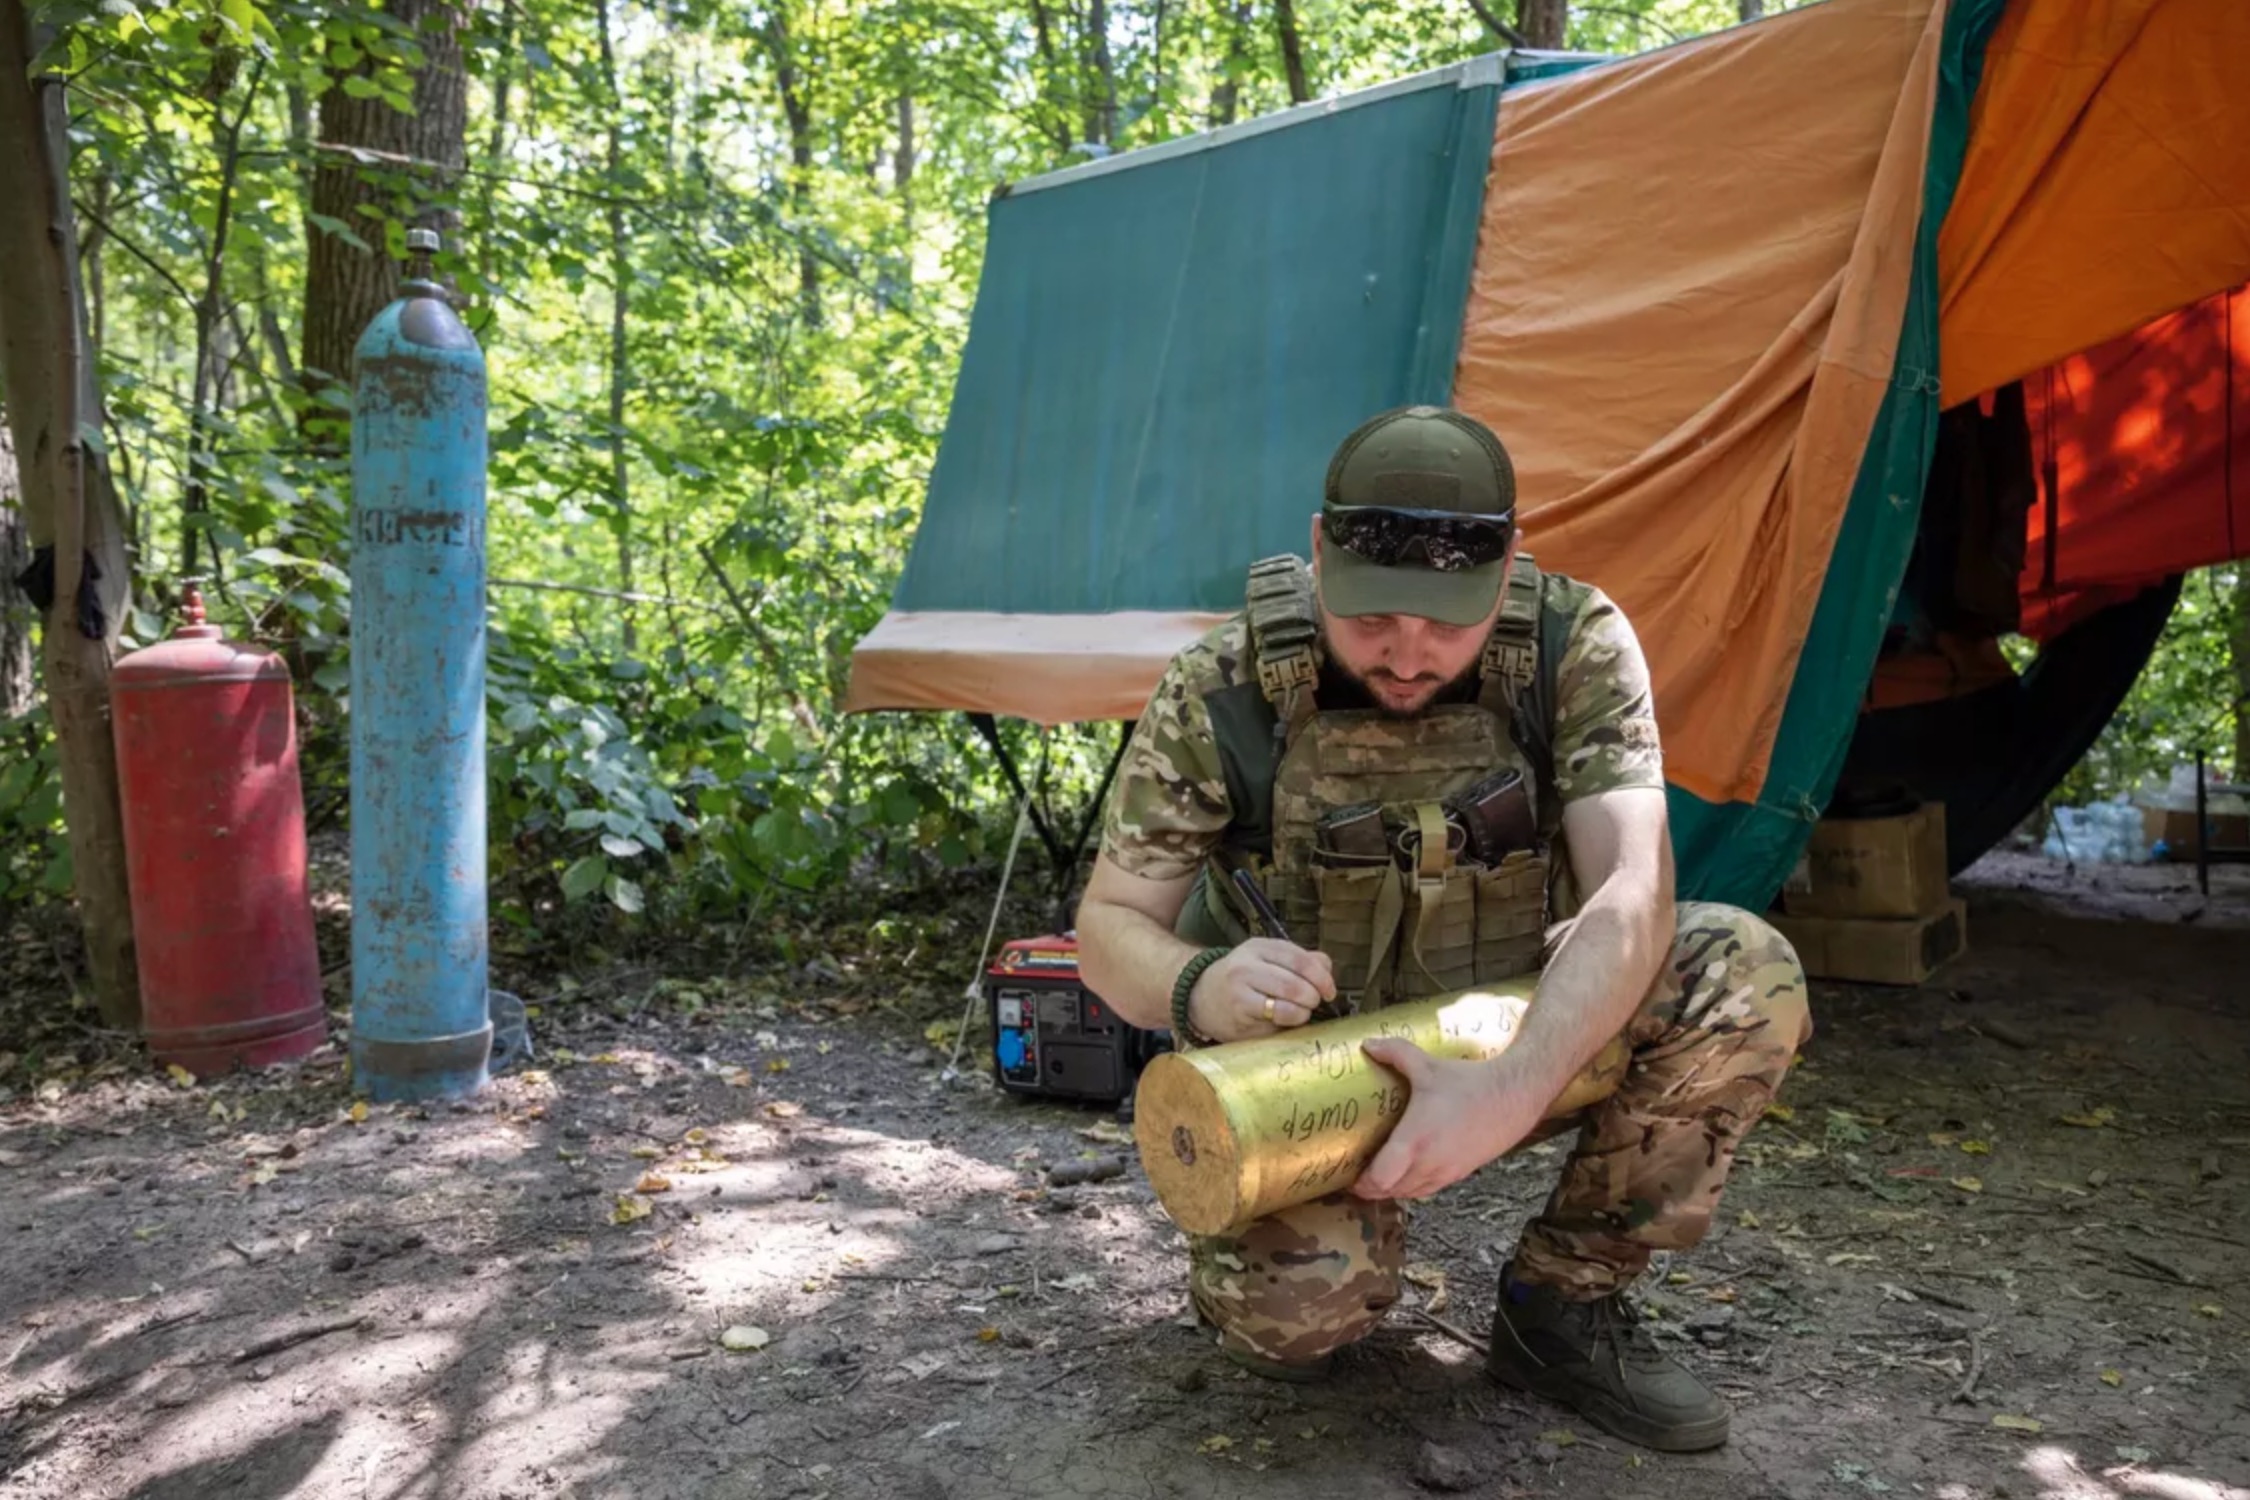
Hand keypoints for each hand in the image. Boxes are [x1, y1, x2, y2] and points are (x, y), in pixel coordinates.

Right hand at [1188, 939, 1336, 1042]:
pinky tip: (1283, 1023)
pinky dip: (1286, 1026)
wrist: (1199, 995)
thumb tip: (1326, 968)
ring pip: (1285, 1006)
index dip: (1320, 977)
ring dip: (1302, 1013)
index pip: (1298, 958)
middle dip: (1312, 997)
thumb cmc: (1241, 978)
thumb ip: (1298, 960)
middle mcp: (1246, 967)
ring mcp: (1240, 993)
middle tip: (1315, 1004)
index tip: (1330, 990)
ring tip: (1301, 1014)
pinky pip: (1273, 1024)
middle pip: (1294, 984)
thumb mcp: (1265, 958)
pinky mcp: (1238, 1018)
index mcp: (1257, 948)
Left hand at [1350, 1040, 1543, 1201]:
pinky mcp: (1459, 1173)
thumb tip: (1368, 1044)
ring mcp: (1445, 1171)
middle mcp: (1429, 1162)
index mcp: (1416, 1139)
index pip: (1381, 1178)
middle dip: (1370, 1187)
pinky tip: (1405, 1173)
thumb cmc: (1469, 1083)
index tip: (1348, 1173)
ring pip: (1409, 1193)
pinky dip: (1411, 1187)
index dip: (1361, 1182)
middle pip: (1390, 1191)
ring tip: (1376, 1175)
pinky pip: (1427, 1190)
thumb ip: (1395, 1053)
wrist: (1512, 1097)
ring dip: (1390, 1189)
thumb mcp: (1428, 1065)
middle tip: (1356, 1174)